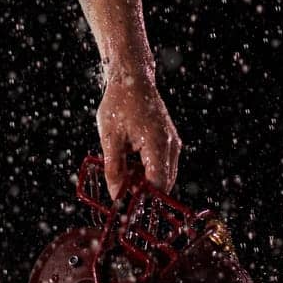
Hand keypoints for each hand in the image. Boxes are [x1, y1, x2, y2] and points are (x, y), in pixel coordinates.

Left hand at [96, 73, 180, 199]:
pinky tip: (131, 162)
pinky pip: (163, 165)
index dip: (144, 199)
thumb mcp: (110, 137)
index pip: (158, 186)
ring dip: (146, 181)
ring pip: (164, 176)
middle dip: (144, 192)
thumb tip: (116, 196)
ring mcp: (173, 143)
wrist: (131, 78)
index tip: (126, 204)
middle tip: (120, 188)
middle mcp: (171, 146)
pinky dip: (149, 170)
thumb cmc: (119, 103)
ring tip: (123, 170)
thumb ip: (114, 169)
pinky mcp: (170, 141)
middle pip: (164, 185)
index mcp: (158, 144)